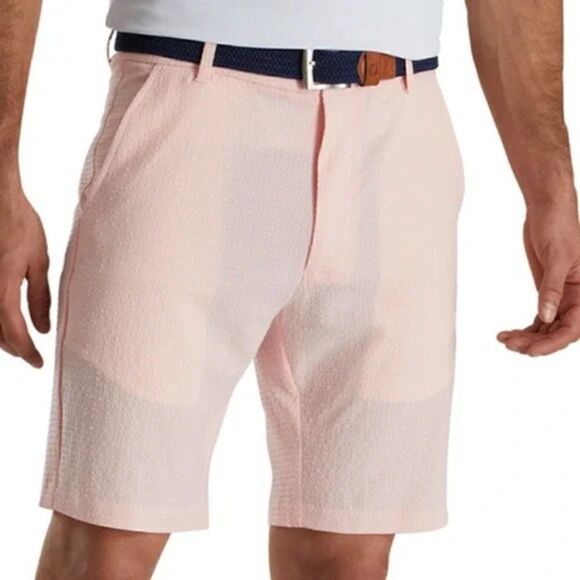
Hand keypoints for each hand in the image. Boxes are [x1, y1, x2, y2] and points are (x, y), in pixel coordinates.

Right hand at [0, 176, 49, 366]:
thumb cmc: (17, 223)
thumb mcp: (38, 261)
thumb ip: (39, 298)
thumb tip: (43, 329)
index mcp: (1, 290)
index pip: (14, 333)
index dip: (27, 352)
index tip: (39, 363)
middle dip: (13, 347)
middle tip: (31, 355)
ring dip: (1, 337)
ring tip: (20, 341)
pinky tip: (4, 321)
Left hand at [498, 203, 579, 355]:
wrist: (548, 212)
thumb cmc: (560, 228)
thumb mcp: (557, 258)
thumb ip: (551, 289)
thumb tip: (546, 317)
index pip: (572, 328)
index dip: (552, 343)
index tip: (531, 350)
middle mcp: (576, 299)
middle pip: (557, 332)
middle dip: (535, 342)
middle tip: (511, 344)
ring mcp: (560, 298)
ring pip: (546, 328)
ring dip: (526, 337)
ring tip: (505, 340)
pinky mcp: (546, 294)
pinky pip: (539, 319)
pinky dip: (524, 328)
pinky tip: (508, 334)